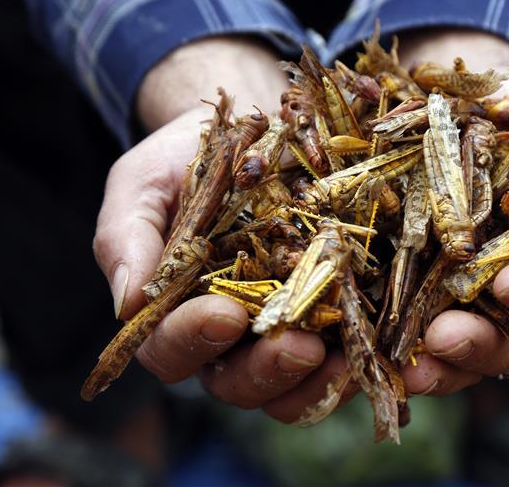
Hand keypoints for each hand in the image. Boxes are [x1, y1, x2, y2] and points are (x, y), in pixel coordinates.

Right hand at [93, 37, 351, 420]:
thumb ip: (126, 237)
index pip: (172, 350)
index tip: (223, 313)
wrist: (252, 123)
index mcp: (177, 313)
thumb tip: (127, 305)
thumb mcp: (144, 185)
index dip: (193, 340)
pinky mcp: (335, 312)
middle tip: (299, 347)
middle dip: (267, 371)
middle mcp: (232, 337)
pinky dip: (361, 353)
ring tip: (345, 359)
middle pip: (239, 382)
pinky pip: (347, 351)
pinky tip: (382, 339)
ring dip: (319, 382)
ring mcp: (287, 328)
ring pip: (296, 385)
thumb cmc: (186, 158)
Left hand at [397, 29, 508, 394]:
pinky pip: (409, 329)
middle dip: (481, 344)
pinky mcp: (414, 289)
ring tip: (412, 363)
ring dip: (438, 363)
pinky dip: (396, 345)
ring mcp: (462, 296)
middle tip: (448, 335)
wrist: (460, 99)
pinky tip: (377, 349)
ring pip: (459, 350)